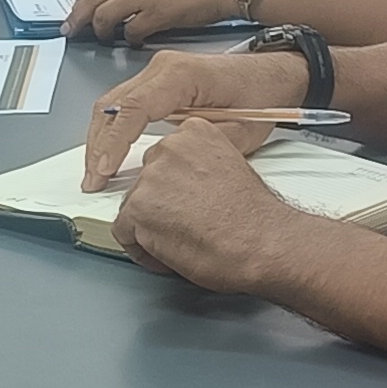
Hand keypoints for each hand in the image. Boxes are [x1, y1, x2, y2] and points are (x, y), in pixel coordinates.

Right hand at [80, 42, 312, 189]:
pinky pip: (123, 104)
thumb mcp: (238, 132)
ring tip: (95, 173)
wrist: (275, 75)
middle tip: (92, 180)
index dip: (114, 143)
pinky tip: (109, 154)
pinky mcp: (157, 81)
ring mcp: (157, 71)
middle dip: (97, 146)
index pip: (133, 108)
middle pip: (112, 105)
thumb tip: (163, 165)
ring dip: (100, 139)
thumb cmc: (263, 96)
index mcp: (181, 74)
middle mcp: (163, 67)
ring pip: (111, 104)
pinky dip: (111, 129)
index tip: (104, 171)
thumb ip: (197, 147)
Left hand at [111, 117, 294, 291]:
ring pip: (134, 206)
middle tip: (182, 224)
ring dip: (151, 226)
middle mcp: (168, 148)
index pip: (165, 156)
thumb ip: (202, 168)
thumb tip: (188, 185)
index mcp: (194, 133)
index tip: (184, 200)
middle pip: (146, 179)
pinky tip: (167, 255)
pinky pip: (124, 232)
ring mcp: (150, 178)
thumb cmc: (256, 216)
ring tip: (181, 241)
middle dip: (160, 204)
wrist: (262, 242)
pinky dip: (141, 249)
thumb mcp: (231, 168)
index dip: (173, 185)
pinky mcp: (138, 208)